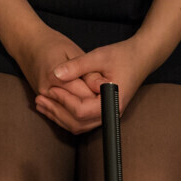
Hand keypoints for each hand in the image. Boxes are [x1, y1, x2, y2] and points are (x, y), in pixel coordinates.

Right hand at [10, 26, 102, 132]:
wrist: (28, 43)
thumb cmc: (52, 43)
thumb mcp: (75, 51)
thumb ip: (88, 72)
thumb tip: (103, 87)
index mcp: (56, 76)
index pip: (84, 99)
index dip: (99, 98)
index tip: (109, 90)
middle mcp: (48, 90)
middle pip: (77, 115)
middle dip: (95, 111)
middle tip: (105, 100)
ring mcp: (44, 97)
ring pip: (69, 121)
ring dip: (87, 119)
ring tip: (100, 109)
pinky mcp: (44, 100)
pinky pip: (60, 118)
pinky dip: (76, 120)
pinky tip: (85, 113)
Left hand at [34, 38, 152, 133]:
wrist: (141, 57)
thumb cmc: (123, 55)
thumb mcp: (99, 56)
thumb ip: (77, 65)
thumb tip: (55, 74)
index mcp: (111, 102)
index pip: (81, 111)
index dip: (63, 100)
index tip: (50, 88)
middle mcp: (111, 113)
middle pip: (78, 123)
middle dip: (56, 112)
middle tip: (39, 99)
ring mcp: (107, 114)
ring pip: (78, 125)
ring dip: (59, 115)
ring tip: (41, 103)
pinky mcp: (102, 111)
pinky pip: (81, 120)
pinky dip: (65, 114)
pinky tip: (52, 103)